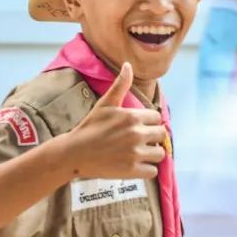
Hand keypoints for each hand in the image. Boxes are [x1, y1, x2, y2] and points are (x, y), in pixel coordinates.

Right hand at [61, 63, 166, 179]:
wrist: (74, 153)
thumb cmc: (90, 127)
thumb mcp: (105, 104)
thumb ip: (120, 85)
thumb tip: (128, 65)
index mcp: (132, 117)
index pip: (157, 117)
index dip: (150, 122)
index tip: (140, 127)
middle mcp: (137, 134)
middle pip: (161, 135)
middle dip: (153, 137)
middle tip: (139, 141)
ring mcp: (135, 153)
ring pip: (160, 154)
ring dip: (152, 154)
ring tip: (139, 153)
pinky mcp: (132, 170)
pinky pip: (153, 171)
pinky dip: (146, 170)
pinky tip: (136, 165)